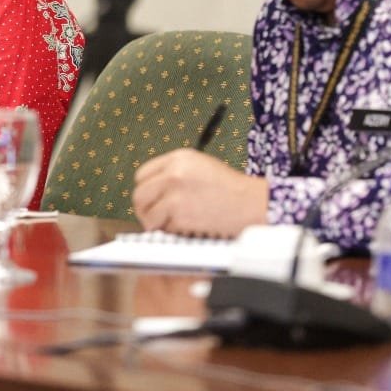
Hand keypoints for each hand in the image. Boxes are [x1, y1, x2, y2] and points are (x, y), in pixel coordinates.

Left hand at [132, 149, 268, 236]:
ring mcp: (174, 195)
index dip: (146, 190)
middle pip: (139, 194)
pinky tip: (185, 229)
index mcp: (177, 158)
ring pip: (147, 214)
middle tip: (154, 218)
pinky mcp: (179, 215)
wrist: (250, 203)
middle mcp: (173, 174)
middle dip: (145, 209)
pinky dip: (171, 232)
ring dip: (156, 224)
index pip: (142, 175)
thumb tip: (153, 190)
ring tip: (171, 225)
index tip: (151, 201)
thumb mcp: (200, 167)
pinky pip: (163, 228)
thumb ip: (174, 173)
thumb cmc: (230, 189)